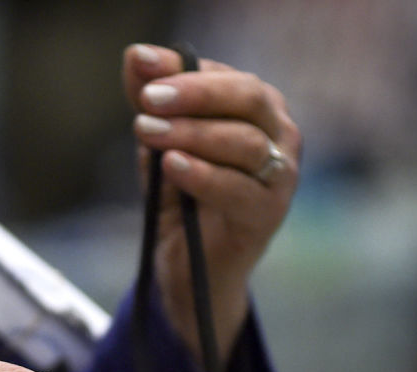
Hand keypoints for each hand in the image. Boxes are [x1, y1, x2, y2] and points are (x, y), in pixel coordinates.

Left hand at [123, 44, 300, 365]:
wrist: (191, 269)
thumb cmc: (181, 201)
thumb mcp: (160, 145)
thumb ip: (152, 104)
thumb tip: (135, 57)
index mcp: (257, 108)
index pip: (224, 75)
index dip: (181, 67)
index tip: (140, 64)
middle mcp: (279, 134)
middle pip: (248, 98)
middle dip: (195, 94)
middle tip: (148, 99)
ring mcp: (281, 176)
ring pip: (246, 142)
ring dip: (193, 134)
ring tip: (147, 132)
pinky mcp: (269, 215)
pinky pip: (240, 190)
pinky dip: (204, 175)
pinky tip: (172, 166)